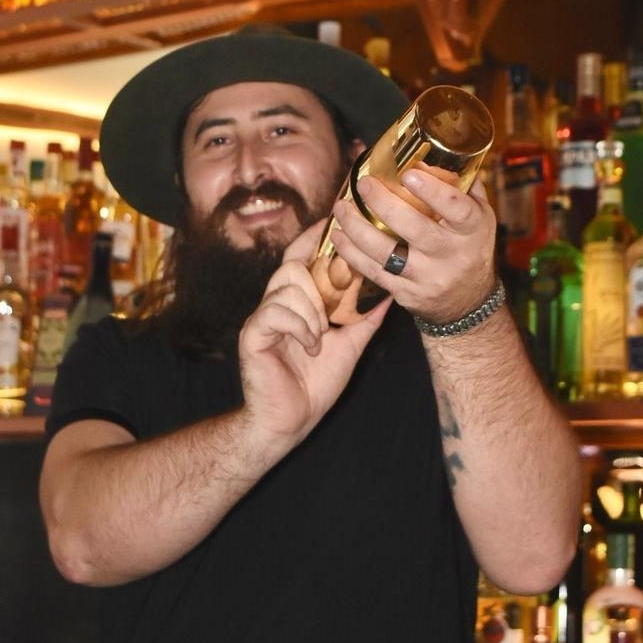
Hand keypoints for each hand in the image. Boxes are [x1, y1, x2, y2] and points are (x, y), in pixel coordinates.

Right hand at [239, 219, 390, 447]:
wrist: (290, 422)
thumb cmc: (315, 385)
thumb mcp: (349, 346)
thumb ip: (364, 319)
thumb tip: (390, 295)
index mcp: (296, 303)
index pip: (299, 257)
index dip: (312, 238)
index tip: (331, 220)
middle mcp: (275, 304)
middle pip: (292, 265)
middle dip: (318, 283)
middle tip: (332, 314)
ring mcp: (261, 318)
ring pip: (287, 286)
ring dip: (312, 312)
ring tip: (320, 337)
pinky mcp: (252, 334)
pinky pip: (275, 312)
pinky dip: (300, 327)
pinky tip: (310, 347)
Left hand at [329, 170, 495, 326]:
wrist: (467, 300)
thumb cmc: (469, 245)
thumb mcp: (479, 215)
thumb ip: (460, 186)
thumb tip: (426, 157)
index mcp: (472, 230)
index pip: (457, 210)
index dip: (433, 192)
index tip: (409, 173)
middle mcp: (451, 255)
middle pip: (415, 229)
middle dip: (384, 204)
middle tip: (364, 184)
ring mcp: (426, 277)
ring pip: (386, 254)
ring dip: (357, 228)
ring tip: (341, 207)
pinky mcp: (405, 293)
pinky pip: (373, 272)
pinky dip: (351, 253)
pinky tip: (339, 235)